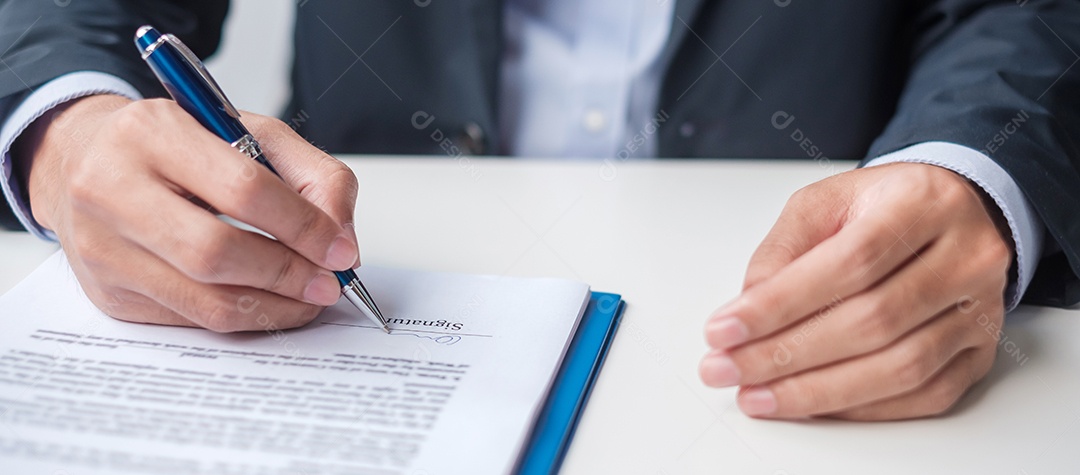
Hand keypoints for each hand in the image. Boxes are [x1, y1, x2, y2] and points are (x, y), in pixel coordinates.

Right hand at [17, 95, 360, 331]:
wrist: (89, 163)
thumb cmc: (180, 148)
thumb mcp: (253, 135)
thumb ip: (314, 177)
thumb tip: (342, 241)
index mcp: (151, 132)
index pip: (243, 189)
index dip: (303, 227)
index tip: (340, 251)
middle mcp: (111, 188)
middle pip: (216, 252)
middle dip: (287, 275)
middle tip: (328, 284)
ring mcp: (102, 247)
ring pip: (204, 299)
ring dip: (272, 306)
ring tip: (307, 298)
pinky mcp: (107, 293)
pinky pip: (190, 319)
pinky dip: (242, 317)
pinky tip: (268, 302)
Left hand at [699, 162, 1011, 419]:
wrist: (952, 213)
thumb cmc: (882, 207)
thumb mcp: (824, 203)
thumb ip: (781, 251)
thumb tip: (747, 312)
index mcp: (923, 203)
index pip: (850, 262)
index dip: (781, 303)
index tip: (725, 330)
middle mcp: (965, 256)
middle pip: (873, 320)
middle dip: (787, 354)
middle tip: (728, 369)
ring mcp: (980, 308)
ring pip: (901, 366)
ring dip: (818, 391)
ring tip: (759, 394)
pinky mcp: (980, 352)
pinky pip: (924, 394)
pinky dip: (861, 407)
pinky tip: (813, 403)